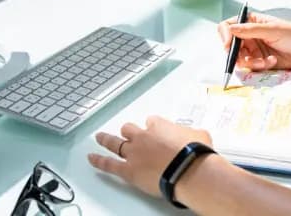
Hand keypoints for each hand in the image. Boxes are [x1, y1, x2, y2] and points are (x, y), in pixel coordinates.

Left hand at [88, 115, 212, 197]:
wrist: (188, 169)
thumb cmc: (196, 152)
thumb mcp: (200, 135)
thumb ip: (192, 134)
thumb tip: (197, 136)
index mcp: (160, 126)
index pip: (151, 121)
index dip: (152, 127)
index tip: (155, 131)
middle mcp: (143, 136)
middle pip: (130, 129)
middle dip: (129, 131)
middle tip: (128, 133)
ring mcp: (134, 153)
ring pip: (115, 143)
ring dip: (106, 140)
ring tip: (100, 137)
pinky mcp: (128, 170)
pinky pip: (109, 164)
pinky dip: (99, 161)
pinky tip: (91, 159)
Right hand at [217, 11, 290, 70]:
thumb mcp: (271, 30)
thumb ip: (250, 30)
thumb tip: (230, 29)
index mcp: (251, 22)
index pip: (228, 27)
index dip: (225, 36)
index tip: (228, 45)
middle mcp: (249, 35)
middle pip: (231, 46)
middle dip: (237, 54)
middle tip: (247, 59)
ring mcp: (254, 49)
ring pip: (240, 59)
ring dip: (251, 62)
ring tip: (265, 61)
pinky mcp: (260, 61)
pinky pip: (251, 67)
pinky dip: (259, 66)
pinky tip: (272, 61)